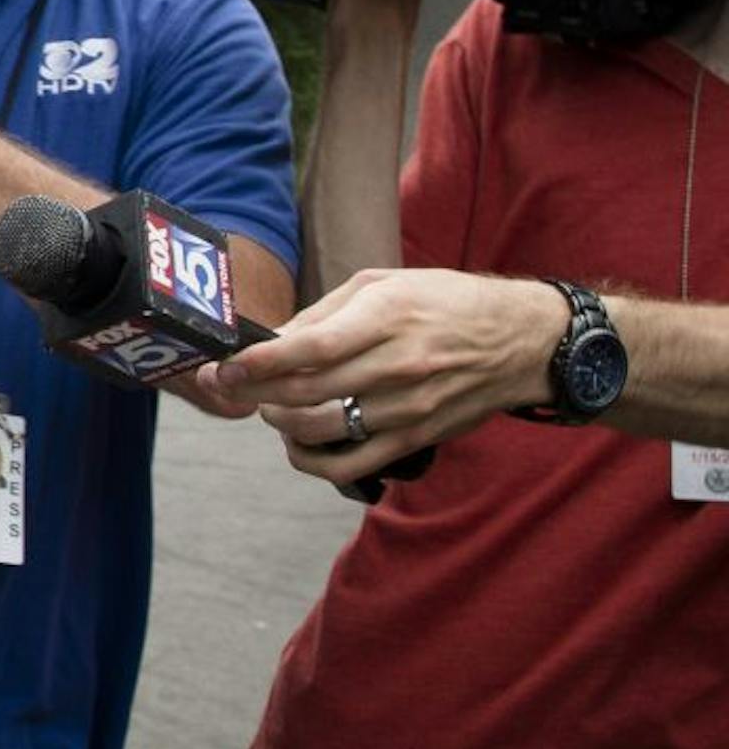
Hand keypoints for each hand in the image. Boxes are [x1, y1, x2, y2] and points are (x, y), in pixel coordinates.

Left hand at [195, 268, 566, 484]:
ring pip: (323, 430)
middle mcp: (398, 364)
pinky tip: (298, 443)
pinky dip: (313, 460)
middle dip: (255, 393)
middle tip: (230, 386)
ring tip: (268, 407)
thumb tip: (271, 337)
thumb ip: (323, 312)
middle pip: (307, 391)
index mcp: (386, 316)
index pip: (310, 347)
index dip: (259, 361)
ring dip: (280, 423)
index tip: (227, 366)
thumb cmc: (444, 302)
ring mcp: (408, 406)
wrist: (521, 340)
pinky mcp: (417, 437)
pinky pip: (353, 463)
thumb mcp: (382, 284)